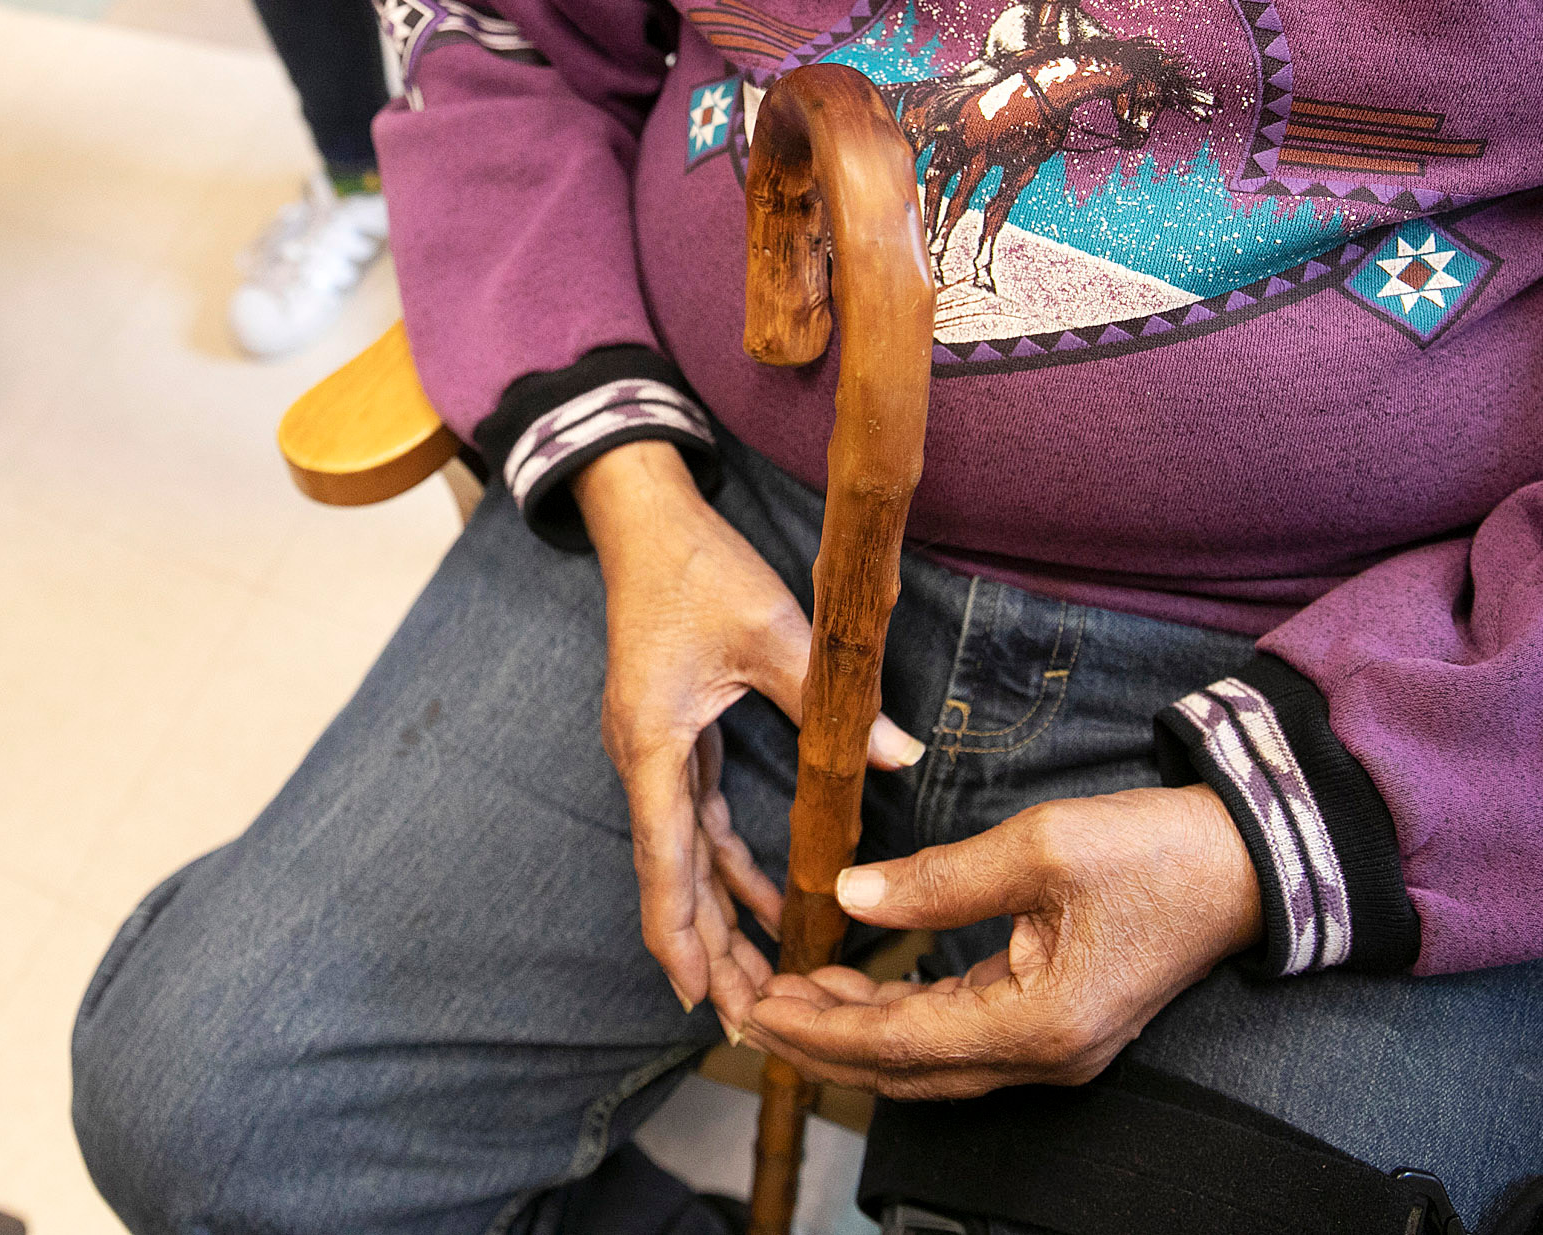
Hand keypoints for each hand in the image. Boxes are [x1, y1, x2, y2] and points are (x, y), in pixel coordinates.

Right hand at [577, 441, 924, 1040]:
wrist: (644, 522)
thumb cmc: (697, 568)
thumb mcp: (771, 626)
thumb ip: (830, 697)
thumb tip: (899, 754)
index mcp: (654, 741)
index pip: (665, 859)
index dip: (681, 935)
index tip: (699, 997)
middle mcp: (644, 759)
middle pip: (669, 877)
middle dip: (703, 951)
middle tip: (742, 1021)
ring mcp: (654, 752)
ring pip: (682, 858)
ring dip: (714, 918)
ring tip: (754, 982)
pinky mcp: (671, 741)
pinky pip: (697, 822)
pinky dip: (725, 868)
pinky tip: (763, 903)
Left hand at [742, 784, 1263, 1098]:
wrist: (1247, 863)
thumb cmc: (1154, 852)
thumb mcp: (1040, 846)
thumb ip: (937, 879)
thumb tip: (848, 894)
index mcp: (1038, 1025)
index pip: (898, 1042)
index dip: (820, 1028)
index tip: (759, 1005)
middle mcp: (1044, 1055)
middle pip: (905, 1071)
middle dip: (823, 1046)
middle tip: (752, 1013)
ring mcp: (1053, 1046)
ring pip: (929, 1059)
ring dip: (857, 1031)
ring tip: (793, 992)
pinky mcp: (1057, 1021)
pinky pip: (959, 1035)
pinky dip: (901, 1015)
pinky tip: (861, 983)